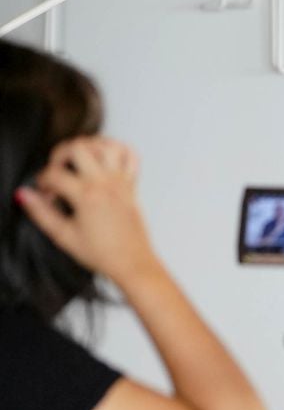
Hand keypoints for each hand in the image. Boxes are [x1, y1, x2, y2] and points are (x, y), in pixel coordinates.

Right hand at [15, 136, 159, 285]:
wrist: (132, 263)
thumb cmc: (103, 253)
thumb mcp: (64, 236)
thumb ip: (41, 213)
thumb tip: (24, 194)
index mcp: (87, 195)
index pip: (54, 173)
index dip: (42, 182)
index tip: (46, 195)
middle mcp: (105, 183)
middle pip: (79, 147)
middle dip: (60, 154)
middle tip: (57, 170)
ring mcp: (121, 182)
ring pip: (106, 145)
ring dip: (89, 146)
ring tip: (79, 161)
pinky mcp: (132, 186)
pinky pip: (131, 156)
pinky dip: (118, 150)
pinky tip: (105, 159)